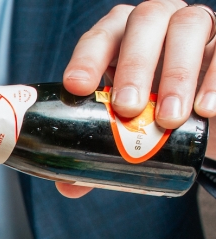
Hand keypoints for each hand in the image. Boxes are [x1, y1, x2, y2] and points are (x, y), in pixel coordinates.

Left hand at [57, 0, 215, 197]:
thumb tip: (68, 187)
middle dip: (134, 65)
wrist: (202, 109)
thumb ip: (96, 149)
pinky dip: (214, 79)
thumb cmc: (150, 110)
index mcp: (121, 36)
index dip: (88, 57)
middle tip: (128, 109)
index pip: (101, 36)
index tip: (77, 87)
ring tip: (168, 120)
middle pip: (145, 22)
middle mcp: (158, 21)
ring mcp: (196, 26)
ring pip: (187, 27)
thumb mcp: (124, 123)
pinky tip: (206, 110)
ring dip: (176, 74)